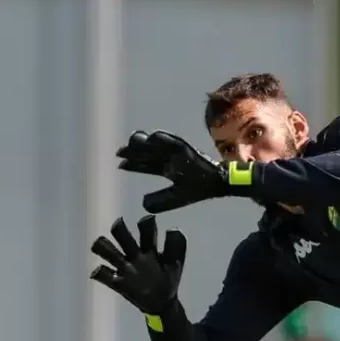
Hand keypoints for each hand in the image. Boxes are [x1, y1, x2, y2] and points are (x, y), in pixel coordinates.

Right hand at [89, 215, 185, 315]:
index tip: (148, 221)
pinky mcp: (117, 283)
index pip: (145, 231)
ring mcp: (124, 268)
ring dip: (103, 246)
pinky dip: (99, 272)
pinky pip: (103, 275)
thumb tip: (173, 229)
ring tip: (102, 247)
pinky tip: (100, 272)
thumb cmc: (169, 280)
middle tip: (118, 226)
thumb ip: (177, 248)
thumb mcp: (176, 264)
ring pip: (108, 251)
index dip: (145, 224)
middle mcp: (134, 255)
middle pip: (123, 236)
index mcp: (149, 249)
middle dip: (119, 228)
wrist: (162, 304)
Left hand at [116, 130, 251, 212]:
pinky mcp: (188, 150)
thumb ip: (161, 200)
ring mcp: (178, 152)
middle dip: (134, 152)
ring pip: (158, 145)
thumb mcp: (177, 197)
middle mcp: (170, 158)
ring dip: (146, 143)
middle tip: (120, 152)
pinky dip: (165, 139)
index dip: (133, 165)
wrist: (219, 182)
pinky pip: (175, 142)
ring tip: (134, 142)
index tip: (120, 164)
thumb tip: (143, 203)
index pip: (146, 165)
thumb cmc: (200, 188)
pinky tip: (153, 137)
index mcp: (167, 168)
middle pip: (148, 153)